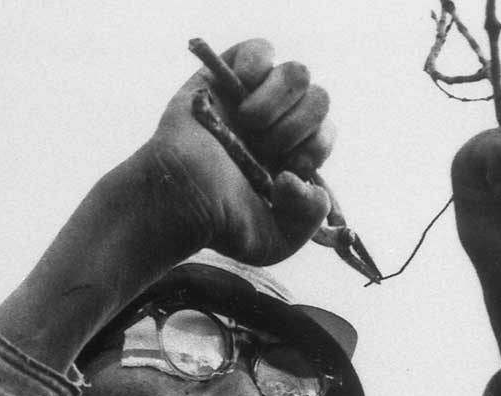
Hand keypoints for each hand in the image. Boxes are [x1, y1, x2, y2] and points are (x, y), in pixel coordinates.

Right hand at [140, 38, 333, 264]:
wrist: (175, 201)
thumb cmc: (220, 223)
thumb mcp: (275, 241)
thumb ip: (308, 219)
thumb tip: (303, 178)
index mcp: (293, 155)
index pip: (325, 133)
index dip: (315, 147)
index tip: (288, 168)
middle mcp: (278, 123)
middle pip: (319, 99)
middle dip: (299, 126)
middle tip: (266, 147)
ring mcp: (253, 97)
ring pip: (298, 73)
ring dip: (278, 101)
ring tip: (250, 124)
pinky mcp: (225, 75)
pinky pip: (261, 49)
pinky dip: (257, 66)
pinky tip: (242, 94)